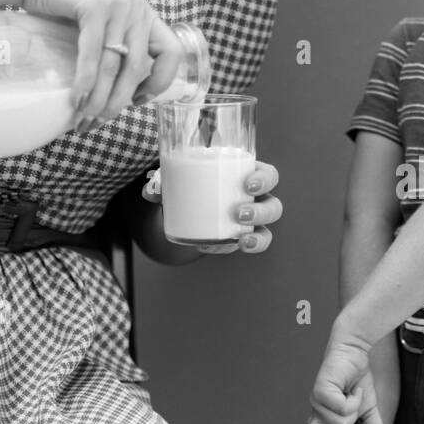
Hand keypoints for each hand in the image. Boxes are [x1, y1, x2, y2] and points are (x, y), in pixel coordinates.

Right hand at [19, 0, 182, 126]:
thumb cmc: (67, 9)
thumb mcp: (103, 29)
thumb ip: (116, 51)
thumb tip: (118, 99)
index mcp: (145, 15)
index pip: (171, 53)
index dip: (160, 82)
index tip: (137, 101)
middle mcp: (137, 8)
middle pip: (137, 68)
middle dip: (117, 102)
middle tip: (97, 122)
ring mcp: (118, 5)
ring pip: (114, 65)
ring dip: (99, 98)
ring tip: (84, 118)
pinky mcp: (95, 5)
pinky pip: (93, 53)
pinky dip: (85, 81)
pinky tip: (76, 98)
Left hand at [142, 161, 281, 253]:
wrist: (182, 205)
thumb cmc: (187, 182)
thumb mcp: (176, 177)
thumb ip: (161, 182)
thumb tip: (150, 191)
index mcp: (246, 175)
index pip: (269, 175)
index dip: (265, 179)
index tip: (248, 183)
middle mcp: (253, 200)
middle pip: (273, 206)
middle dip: (261, 211)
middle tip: (239, 214)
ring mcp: (248, 224)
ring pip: (265, 232)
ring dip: (257, 238)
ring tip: (241, 241)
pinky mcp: (236, 240)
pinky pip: (241, 248)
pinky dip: (227, 249)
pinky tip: (209, 247)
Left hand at [310, 334, 391, 423]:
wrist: (354, 353)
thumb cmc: (358, 381)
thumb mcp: (369, 411)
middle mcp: (316, 418)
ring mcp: (316, 405)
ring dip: (355, 408)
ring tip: (353, 394)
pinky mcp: (319, 391)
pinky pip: (342, 409)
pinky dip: (354, 399)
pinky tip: (352, 388)